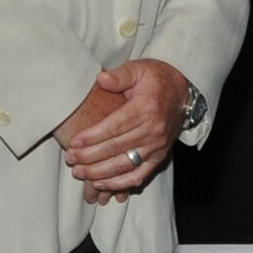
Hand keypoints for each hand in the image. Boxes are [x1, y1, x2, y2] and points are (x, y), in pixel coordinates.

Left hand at [64, 60, 189, 204]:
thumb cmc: (156, 79)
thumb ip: (120, 75)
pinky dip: (120, 184)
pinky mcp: (159, 157)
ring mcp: (157, 147)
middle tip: (71, 159)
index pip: (115, 127)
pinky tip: (101, 184)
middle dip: (90, 156)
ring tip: (79, 172)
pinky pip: (139, 176)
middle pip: (116, 148)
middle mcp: (153, 130)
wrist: (182, 92)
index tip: (74, 142)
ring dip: (100, 173)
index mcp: (146, 108)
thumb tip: (101, 79)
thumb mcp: (138, 68)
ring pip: (125, 166)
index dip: (93, 136)